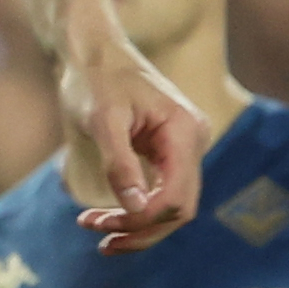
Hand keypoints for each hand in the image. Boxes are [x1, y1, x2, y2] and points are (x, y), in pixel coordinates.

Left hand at [58, 31, 205, 250]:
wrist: (95, 53)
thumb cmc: (95, 79)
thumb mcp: (102, 120)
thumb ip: (119, 163)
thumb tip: (136, 209)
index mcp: (185, 131)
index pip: (176, 196)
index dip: (142, 219)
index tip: (100, 224)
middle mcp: (193, 141)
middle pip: (179, 209)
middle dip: (139, 229)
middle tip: (95, 234)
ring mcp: (185, 148)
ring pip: (173, 206)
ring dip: (138, 226)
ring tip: (96, 231)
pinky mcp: (170, 152)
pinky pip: (163, 192)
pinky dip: (139, 211)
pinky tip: (109, 220)